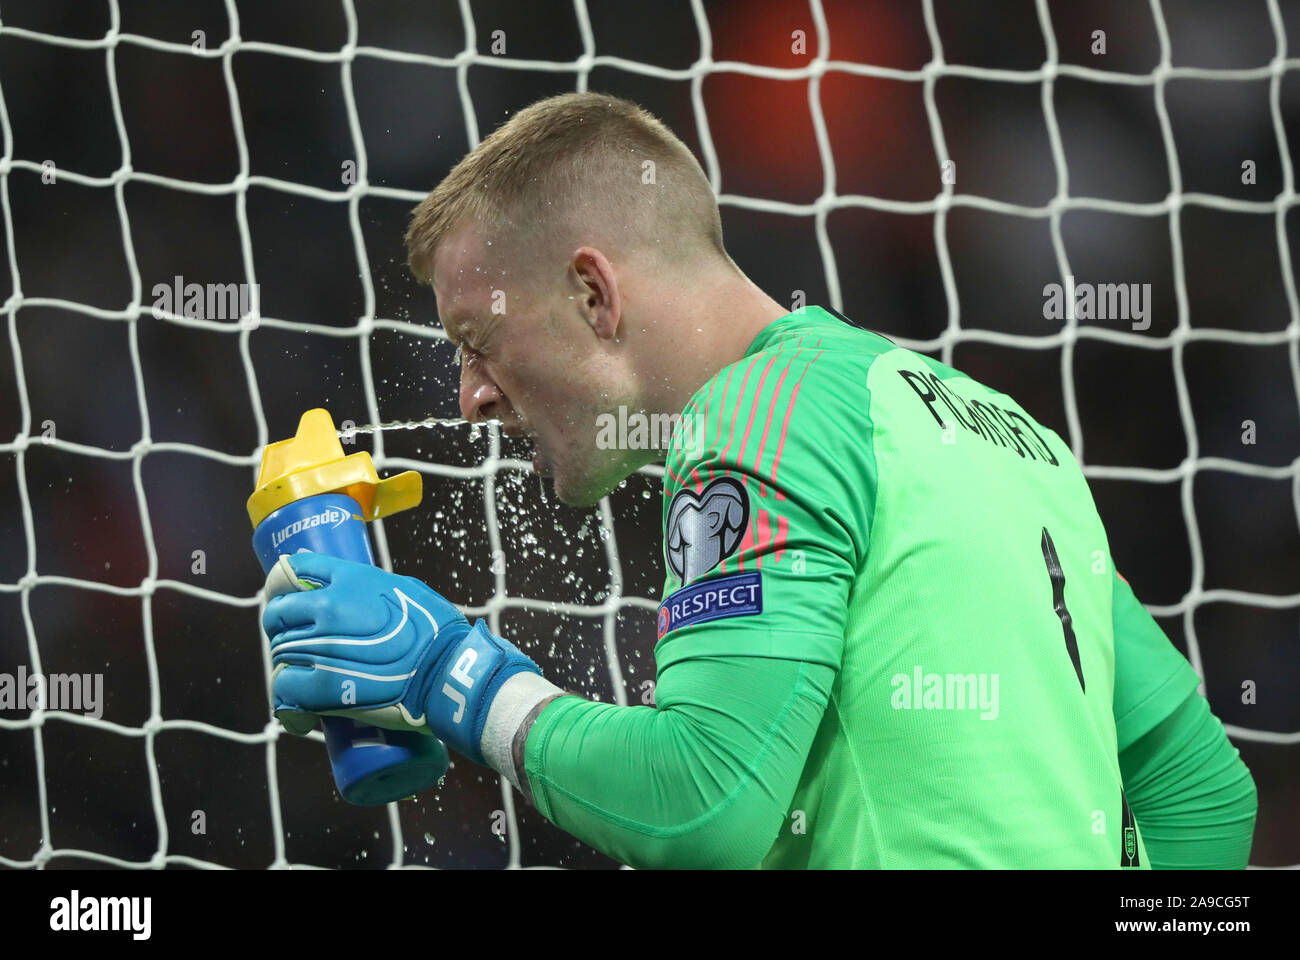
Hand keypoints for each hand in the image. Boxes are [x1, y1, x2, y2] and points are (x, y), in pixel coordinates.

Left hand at [262, 552, 541, 764]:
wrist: (448, 672)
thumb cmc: (438, 631)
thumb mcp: (405, 588)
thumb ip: (372, 586)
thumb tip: (352, 588)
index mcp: (350, 580)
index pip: (295, 568)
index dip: (284, 583)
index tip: (285, 595)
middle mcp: (328, 607)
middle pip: (278, 612)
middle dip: (280, 627)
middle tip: (293, 642)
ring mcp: (321, 647)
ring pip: (278, 652)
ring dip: (286, 663)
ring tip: (302, 677)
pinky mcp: (321, 686)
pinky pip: (283, 689)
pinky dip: (286, 700)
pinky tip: (297, 709)